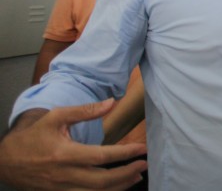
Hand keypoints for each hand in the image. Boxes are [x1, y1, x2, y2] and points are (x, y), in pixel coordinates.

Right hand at [0, 99, 147, 190]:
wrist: (7, 161)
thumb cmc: (33, 136)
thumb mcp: (56, 117)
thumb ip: (84, 110)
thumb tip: (111, 102)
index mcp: (64, 154)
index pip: (102, 156)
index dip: (125, 153)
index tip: (142, 149)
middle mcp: (64, 175)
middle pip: (103, 180)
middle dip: (127, 173)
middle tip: (144, 164)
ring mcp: (61, 188)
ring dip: (119, 187)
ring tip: (135, 176)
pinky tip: (116, 187)